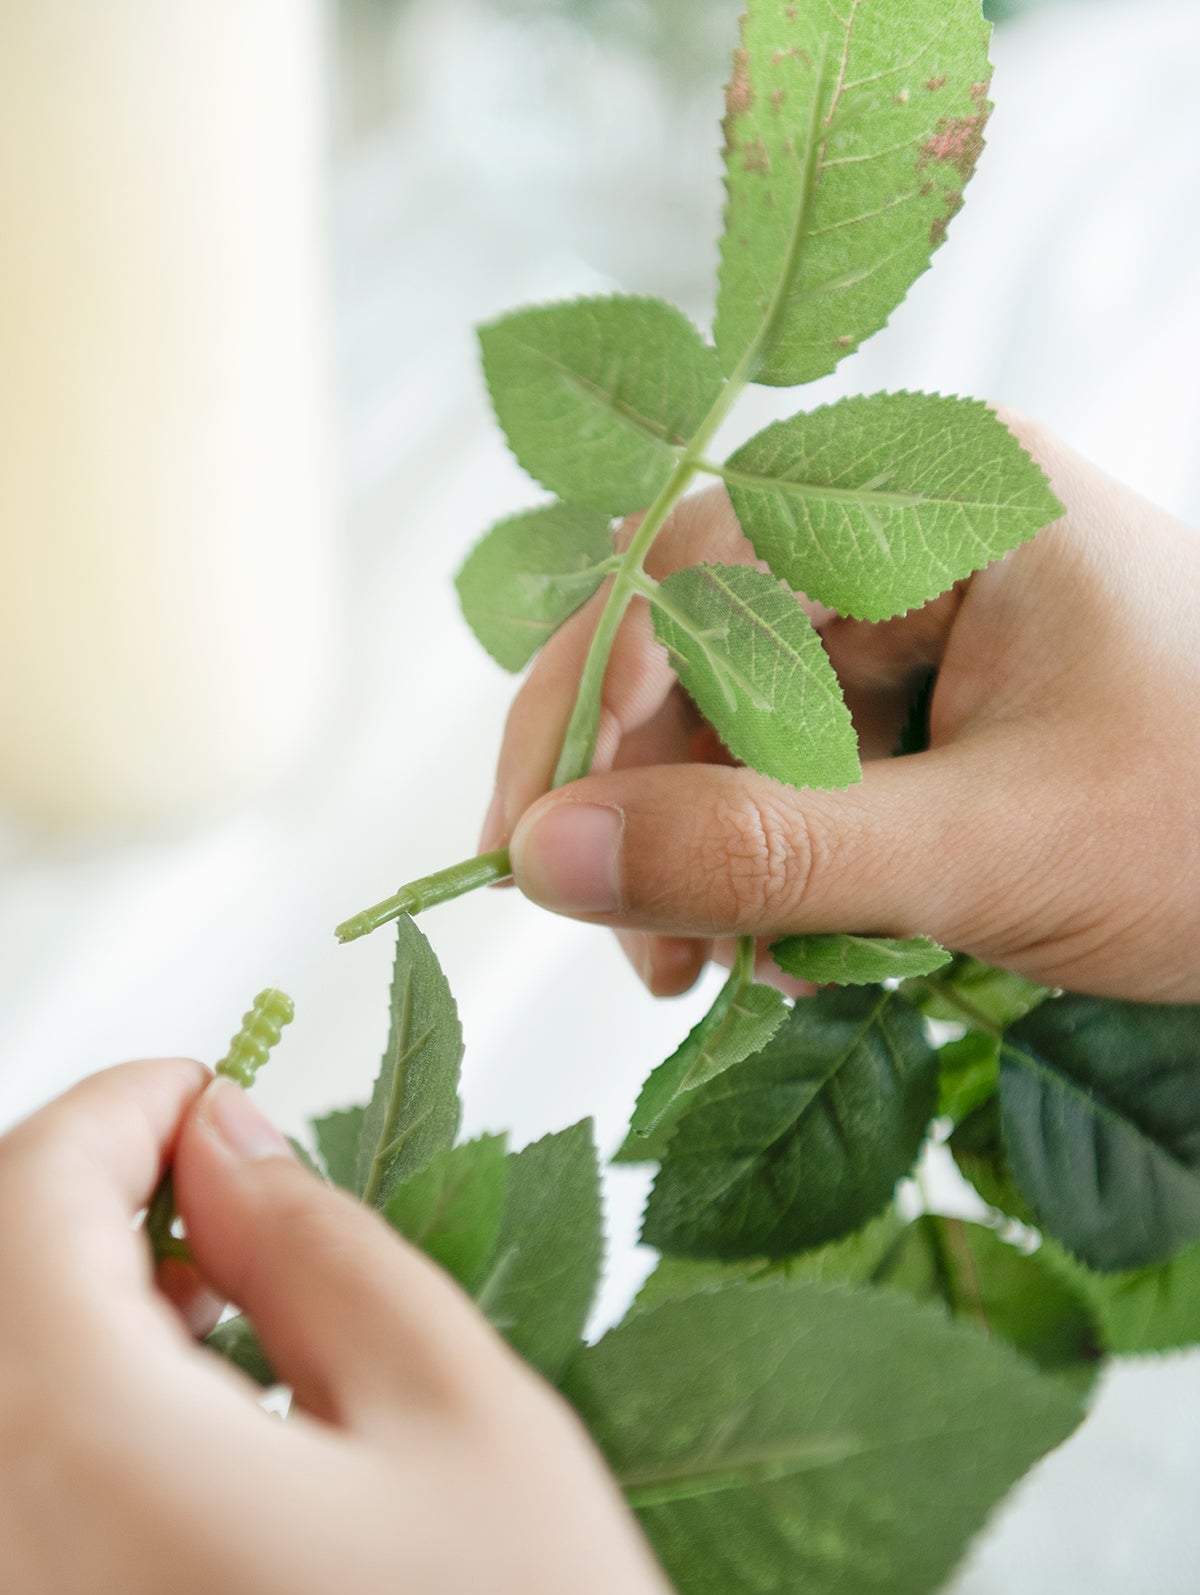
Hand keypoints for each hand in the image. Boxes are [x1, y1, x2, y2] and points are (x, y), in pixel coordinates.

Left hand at [0, 1064, 748, 1594]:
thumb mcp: (462, 1423)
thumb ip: (319, 1249)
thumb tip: (222, 1145)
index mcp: (84, 1464)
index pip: (24, 1192)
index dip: (120, 1106)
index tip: (210, 1093)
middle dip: (86, 1212)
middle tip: (229, 1212)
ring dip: (75, 1334)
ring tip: (227, 1337)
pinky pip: (13, 1529)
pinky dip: (67, 1453)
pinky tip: (195, 1469)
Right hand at [483, 418, 1199, 1002]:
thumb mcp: (986, 849)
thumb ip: (764, 853)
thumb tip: (540, 858)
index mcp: (934, 498)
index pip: (688, 571)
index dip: (591, 707)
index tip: (535, 851)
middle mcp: (909, 536)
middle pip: (698, 655)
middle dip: (656, 812)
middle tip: (644, 957)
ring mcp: (919, 625)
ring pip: (740, 732)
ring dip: (716, 861)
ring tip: (734, 978)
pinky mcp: (929, 709)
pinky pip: (802, 776)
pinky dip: (782, 871)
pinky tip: (801, 955)